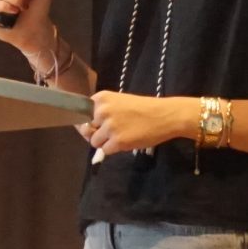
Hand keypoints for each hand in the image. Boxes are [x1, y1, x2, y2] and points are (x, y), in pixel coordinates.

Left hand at [78, 92, 192, 156]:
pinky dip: (115, 149)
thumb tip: (84, 130)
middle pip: (87, 130)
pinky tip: (127, 141)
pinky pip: (106, 150)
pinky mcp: (118, 141)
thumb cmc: (143, 109)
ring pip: (95, 142)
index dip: (88, 122)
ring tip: (122, 136)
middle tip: (115, 131)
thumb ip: (101, 112)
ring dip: (106, 142)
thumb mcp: (119, 103)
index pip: (82, 114)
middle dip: (98, 133)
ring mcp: (109, 126)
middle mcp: (102, 111)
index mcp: (101, 98)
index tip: (97, 125)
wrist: (165, 115)